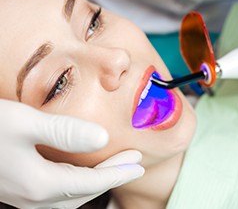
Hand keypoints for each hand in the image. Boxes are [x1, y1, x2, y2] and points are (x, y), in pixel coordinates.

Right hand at [0, 99, 143, 208]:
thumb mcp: (24, 122)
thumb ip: (64, 132)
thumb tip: (102, 137)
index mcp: (39, 184)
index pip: (91, 183)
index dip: (118, 173)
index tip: (138, 164)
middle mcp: (32, 197)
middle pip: (84, 191)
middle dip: (112, 177)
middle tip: (134, 163)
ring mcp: (23, 197)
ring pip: (71, 195)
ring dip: (96, 181)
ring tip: (115, 166)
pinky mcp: (17, 189)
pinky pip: (57, 192)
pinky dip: (77, 183)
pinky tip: (81, 172)